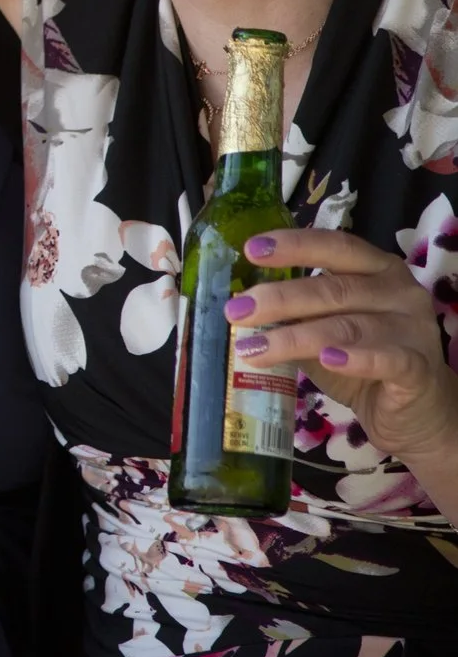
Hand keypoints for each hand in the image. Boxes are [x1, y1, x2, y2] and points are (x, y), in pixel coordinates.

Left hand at [232, 228, 457, 468]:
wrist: (416, 411)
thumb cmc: (364, 360)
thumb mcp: (325, 331)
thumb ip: (295, 315)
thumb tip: (242, 306)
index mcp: (378, 270)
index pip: (336, 247)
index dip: (295, 246)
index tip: (251, 250)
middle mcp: (400, 292)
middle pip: (334, 289)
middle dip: (279, 299)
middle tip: (236, 312)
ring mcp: (414, 329)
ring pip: (348, 326)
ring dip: (294, 337)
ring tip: (254, 348)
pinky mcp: (420, 369)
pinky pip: (387, 359)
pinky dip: (355, 358)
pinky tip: (326, 359)